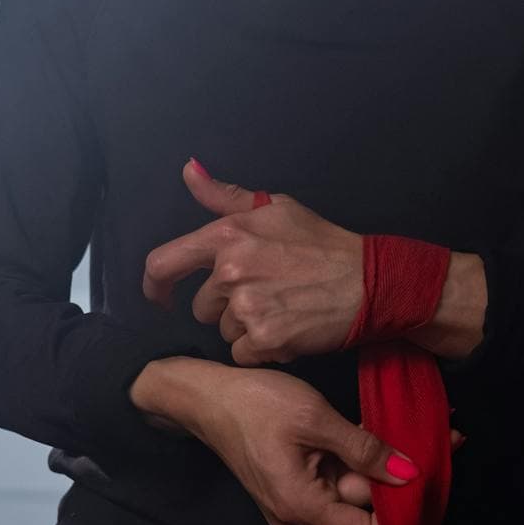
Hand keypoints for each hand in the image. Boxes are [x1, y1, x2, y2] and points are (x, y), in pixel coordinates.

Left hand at [142, 158, 364, 366]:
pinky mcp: (264, 339)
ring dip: (246, 328)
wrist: (368, 282)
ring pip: (223, 331)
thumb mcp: (275, 207)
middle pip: (201, 306)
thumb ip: (224, 196)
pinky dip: (261, 350)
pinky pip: (242, 354)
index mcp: (228, 235)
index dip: (155, 285)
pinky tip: (287, 330)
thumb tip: (189, 170)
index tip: (160, 297)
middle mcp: (230, 271)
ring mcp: (246, 307)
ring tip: (281, 309)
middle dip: (225, 306)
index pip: (164, 263)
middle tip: (266, 294)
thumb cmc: (323, 243)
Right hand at [169, 363, 462, 524]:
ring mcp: (296, 501)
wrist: (205, 395)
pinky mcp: (295, 484)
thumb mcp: (315, 419)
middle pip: (364, 509)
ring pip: (353, 490)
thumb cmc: (254, 403)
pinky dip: (361, 459)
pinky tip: (387, 433)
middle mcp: (299, 516)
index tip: (438, 480)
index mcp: (303, 507)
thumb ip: (363, 449)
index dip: (405, 514)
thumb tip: (410, 474)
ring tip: (428, 430)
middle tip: (448, 439)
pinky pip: (337, 478)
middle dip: (402, 477)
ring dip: (385, 464)